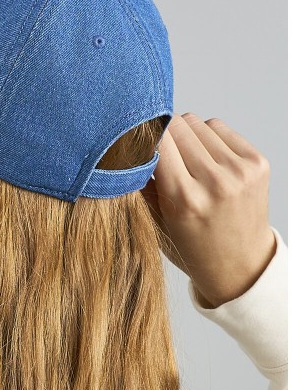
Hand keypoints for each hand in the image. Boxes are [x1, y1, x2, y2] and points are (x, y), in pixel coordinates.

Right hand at [140, 113, 276, 308]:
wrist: (240, 267)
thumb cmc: (192, 248)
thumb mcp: (156, 222)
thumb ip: (141, 181)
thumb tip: (132, 143)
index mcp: (184, 199)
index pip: (158, 139)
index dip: (145, 138)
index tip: (138, 144)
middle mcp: (215, 182)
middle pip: (177, 125)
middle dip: (164, 136)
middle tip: (162, 156)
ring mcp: (240, 170)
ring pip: (197, 122)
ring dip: (186, 136)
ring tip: (187, 163)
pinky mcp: (257, 162)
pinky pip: (219, 128)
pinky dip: (208, 138)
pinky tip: (207, 162)